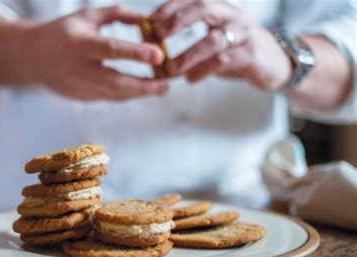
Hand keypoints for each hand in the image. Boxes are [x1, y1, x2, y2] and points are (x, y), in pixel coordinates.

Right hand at [23, 5, 168, 100]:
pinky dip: (127, 95)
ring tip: (160, 89)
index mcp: (79, 44)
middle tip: (166, 85)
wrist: (31, 57)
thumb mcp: (86, 17)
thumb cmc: (62, 32)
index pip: (110, 49)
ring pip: (114, 95)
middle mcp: (78, 68)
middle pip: (115, 81)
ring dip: (139, 93)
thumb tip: (145, 20)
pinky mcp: (80, 97)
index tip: (158, 55)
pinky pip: (108, 98)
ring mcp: (78, 87)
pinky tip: (142, 90)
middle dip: (143, 85)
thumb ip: (116, 14)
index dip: (136, 53)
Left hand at [152, 0, 291, 90]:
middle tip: (159, 35)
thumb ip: (191, 36)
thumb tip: (155, 43)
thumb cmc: (238, 50)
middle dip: (179, 19)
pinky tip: (190, 79)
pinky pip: (223, 61)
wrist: (276, 63)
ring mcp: (243, 34)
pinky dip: (203, 70)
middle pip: (204, 8)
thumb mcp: (215, 36)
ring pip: (212, 40)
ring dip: (188, 54)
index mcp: (221, 8)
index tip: (150, 21)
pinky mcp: (250, 55)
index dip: (170, 7)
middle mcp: (232, 16)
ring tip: (171, 68)